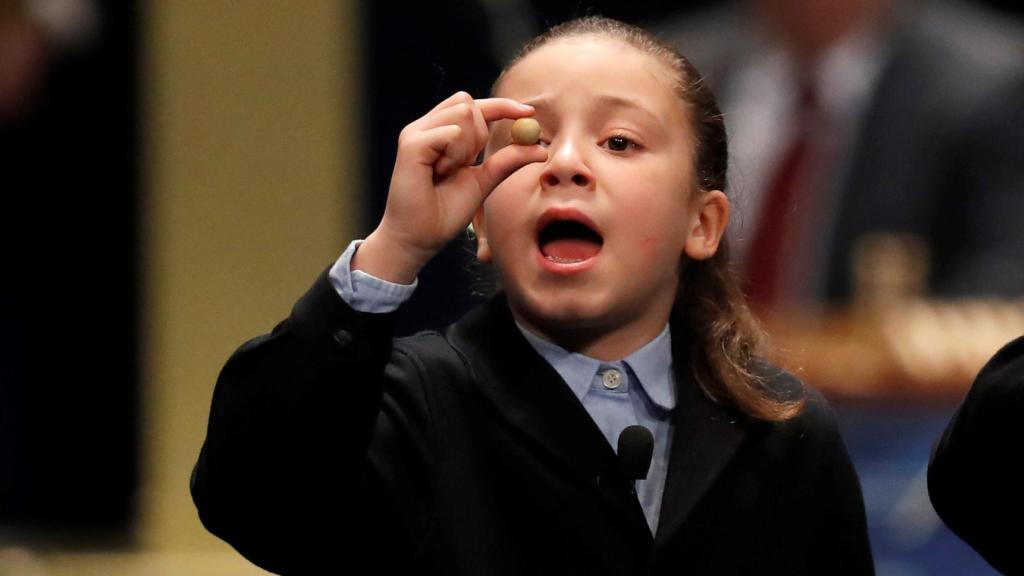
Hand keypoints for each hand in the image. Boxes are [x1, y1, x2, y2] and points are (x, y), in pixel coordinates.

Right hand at [355, 92, 546, 282]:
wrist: (419, 238)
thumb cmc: (444, 213)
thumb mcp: (483, 182)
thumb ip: (506, 161)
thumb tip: (541, 148)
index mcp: (441, 133)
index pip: (474, 105)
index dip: (503, 105)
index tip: (529, 112)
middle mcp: (426, 127)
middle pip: (469, 102)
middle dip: (480, 132)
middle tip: (468, 163)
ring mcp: (416, 133)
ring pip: (464, 112)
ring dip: (468, 145)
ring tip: (449, 171)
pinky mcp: (411, 143)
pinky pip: (451, 133)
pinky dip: (455, 154)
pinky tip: (440, 173)